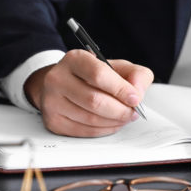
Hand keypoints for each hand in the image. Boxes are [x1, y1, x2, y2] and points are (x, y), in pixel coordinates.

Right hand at [24, 49, 153, 136]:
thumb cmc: (94, 76)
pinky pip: (85, 131)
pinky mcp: (53, 121)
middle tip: (132, 112)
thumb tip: (138, 93)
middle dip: (120, 110)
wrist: (64, 85)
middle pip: (95, 101)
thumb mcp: (118, 67)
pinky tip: (111, 123)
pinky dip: (104, 130)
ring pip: (91, 119)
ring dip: (114, 122)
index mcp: (75, 59)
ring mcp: (52, 101)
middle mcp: (58, 78)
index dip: (121, 89)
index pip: (99, 75)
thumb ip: (136, 75)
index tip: (135, 99)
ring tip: (124, 117)